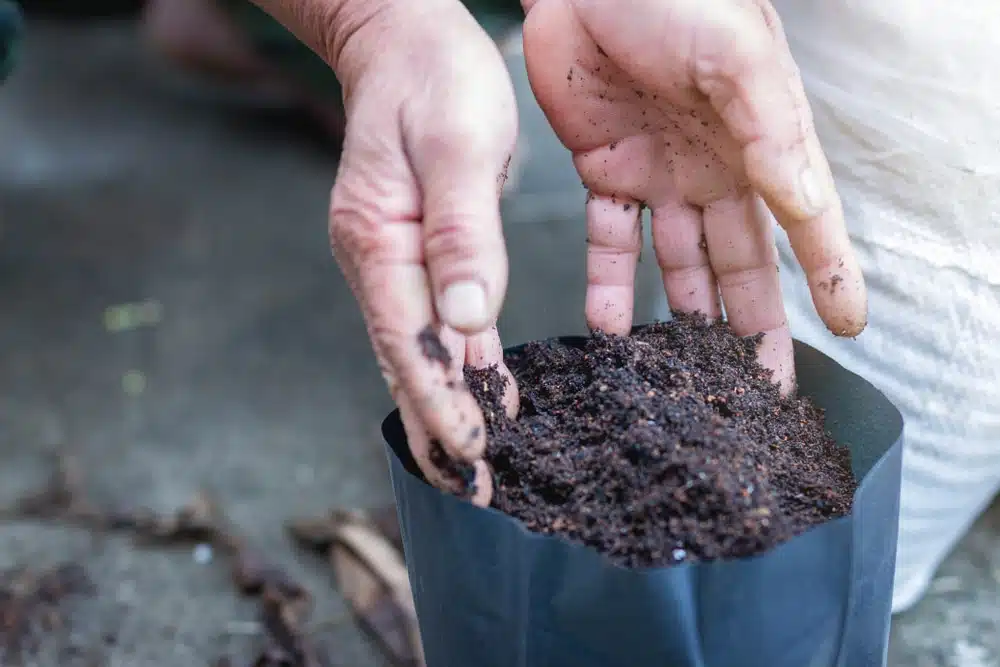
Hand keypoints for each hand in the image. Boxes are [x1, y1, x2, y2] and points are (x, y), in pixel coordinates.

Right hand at [254, 0, 518, 503]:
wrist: (407, 43)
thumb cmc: (433, 81)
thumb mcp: (457, 145)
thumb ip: (460, 234)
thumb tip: (468, 318)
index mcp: (379, 241)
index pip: (407, 339)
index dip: (437, 400)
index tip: (468, 454)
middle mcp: (381, 261)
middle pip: (408, 361)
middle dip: (439, 429)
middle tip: (471, 493)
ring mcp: (401, 261)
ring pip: (426, 351)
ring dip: (451, 409)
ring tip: (478, 470)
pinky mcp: (429, 253)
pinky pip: (447, 323)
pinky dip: (465, 366)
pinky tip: (489, 399)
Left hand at [521, 0, 866, 390]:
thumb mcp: (735, 56)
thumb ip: (770, 131)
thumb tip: (809, 207)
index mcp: (761, 141)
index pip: (805, 220)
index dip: (829, 275)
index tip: (848, 329)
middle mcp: (716, 167)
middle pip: (741, 262)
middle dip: (754, 326)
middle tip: (762, 388)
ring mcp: (659, 173)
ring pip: (679, 263)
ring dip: (685, 319)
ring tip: (685, 381)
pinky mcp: (604, 170)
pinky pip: (609, 241)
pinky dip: (609, 285)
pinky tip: (611, 330)